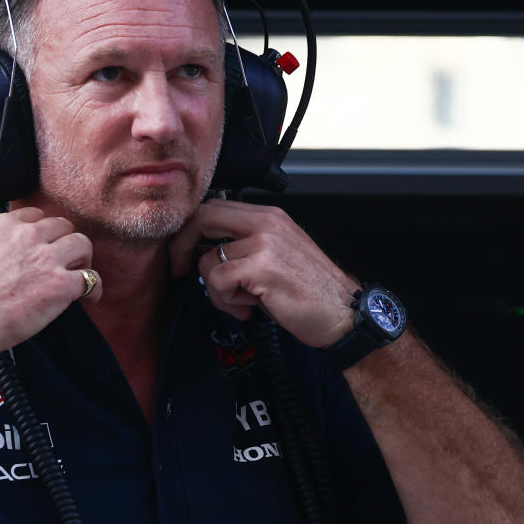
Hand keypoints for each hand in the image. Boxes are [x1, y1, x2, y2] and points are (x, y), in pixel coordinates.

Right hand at [0, 208, 99, 354]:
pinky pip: (91, 278)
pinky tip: (88, 297)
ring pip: (82, 244)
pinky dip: (93, 288)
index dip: (45, 232)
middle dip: (65, 243)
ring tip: (78, 274)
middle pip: (64, 226)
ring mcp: (47, 258)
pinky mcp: (61, 283)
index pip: (37, 215)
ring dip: (82, 260)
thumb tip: (15, 259)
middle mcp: (29, 236)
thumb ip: (2, 247)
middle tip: (65, 260)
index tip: (46, 244)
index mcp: (6, 226)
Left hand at [169, 199, 358, 347]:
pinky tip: (249, 307)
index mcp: (270, 217)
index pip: (214, 208)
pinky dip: (226, 301)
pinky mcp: (263, 265)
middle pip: (203, 217)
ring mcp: (265, 242)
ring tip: (243, 302)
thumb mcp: (275, 258)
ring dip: (216, 290)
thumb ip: (243, 248)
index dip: (190, 230)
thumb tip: (201, 253)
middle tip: (181, 272)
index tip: (183, 254)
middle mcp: (267, 222)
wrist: (343, 315)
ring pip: (208, 260)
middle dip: (181, 247)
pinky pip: (218, 280)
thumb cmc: (310, 293)